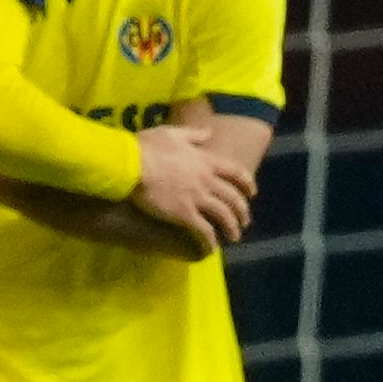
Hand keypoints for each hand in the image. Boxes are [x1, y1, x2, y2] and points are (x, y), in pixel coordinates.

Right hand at [132, 122, 255, 253]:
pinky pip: (204, 230)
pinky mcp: (184, 214)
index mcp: (205, 161)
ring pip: (224, 215)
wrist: (131, 164)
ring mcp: (197, 198)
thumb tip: (208, 133)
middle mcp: (207, 180)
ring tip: (234, 237)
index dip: (247, 183)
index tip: (252, 192)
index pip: (235, 172)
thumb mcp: (172, 133)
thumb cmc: (146, 147)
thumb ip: (193, 134)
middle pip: (233, 197)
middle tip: (244, 221)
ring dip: (232, 227)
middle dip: (242, 211)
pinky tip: (212, 248)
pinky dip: (211, 241)